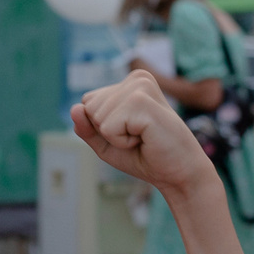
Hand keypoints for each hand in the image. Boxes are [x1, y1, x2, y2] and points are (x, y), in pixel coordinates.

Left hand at [72, 70, 212, 199]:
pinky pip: (107, 127)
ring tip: (142, 137)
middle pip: (89, 107)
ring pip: (96, 116)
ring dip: (115, 137)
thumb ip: (87, 127)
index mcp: (130, 83)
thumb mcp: (107, 143)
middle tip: (138, 137)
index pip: (87, 102)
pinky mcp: (141, 102)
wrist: (178, 174)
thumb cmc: (146, 156)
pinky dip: (121, 141)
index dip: (102, 127)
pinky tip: (145, 138)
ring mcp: (140, 87)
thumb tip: (74, 109)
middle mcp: (136, 79)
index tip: (130, 133)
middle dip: (107, 131)